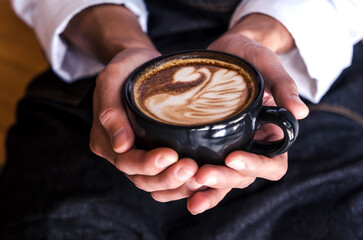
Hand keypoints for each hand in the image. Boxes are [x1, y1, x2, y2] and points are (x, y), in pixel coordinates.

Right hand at [90, 47, 198, 198]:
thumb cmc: (127, 67)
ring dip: (178, 185)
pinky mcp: (155, 153)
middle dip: (167, 177)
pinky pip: (167, 178)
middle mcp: (121, 153)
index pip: (126, 161)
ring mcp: (139, 156)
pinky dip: (183, 183)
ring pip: (156, 184)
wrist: (141, 64)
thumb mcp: (112, 79)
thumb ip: (111, 111)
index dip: (147, 163)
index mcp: (105, 140)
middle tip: (192, 168)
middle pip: (142, 179)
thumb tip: (120, 145)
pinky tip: (201, 178)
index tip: (171, 154)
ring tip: (200, 176)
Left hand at [185, 13, 308, 214]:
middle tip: (202, 175)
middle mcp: (252, 146)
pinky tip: (179, 187)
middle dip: (224, 179)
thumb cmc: (250, 56)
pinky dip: (194, 183)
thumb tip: (301, 113)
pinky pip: (205, 169)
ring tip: (190, 197)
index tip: (233, 157)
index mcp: (272, 134)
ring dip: (208, 190)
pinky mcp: (210, 145)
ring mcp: (230, 147)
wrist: (226, 51)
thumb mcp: (267, 63)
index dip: (255, 165)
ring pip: (224, 180)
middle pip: (244, 177)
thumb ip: (284, 85)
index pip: (272, 163)